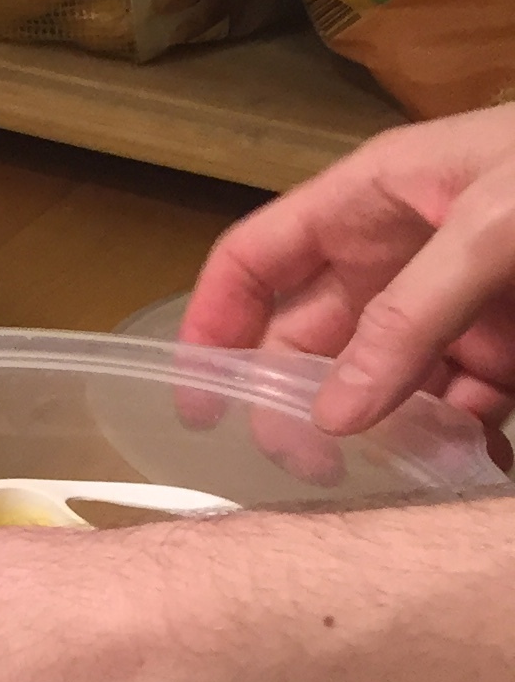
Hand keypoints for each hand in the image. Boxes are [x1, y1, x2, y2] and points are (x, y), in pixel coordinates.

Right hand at [183, 110, 514, 446]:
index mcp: (368, 201)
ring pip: (383, 384)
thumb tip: (330, 417)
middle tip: (301, 465)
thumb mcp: (491, 224)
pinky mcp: (506, 349)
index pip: (255, 261)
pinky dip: (454, 444)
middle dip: (290, 400)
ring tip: (380, 480)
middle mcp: (397, 257)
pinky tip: (456, 470)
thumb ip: (412, 315)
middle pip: (309, 337)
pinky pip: (462, 408)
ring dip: (377, 435)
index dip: (212, 324)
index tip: (197, 405)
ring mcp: (452, 306)